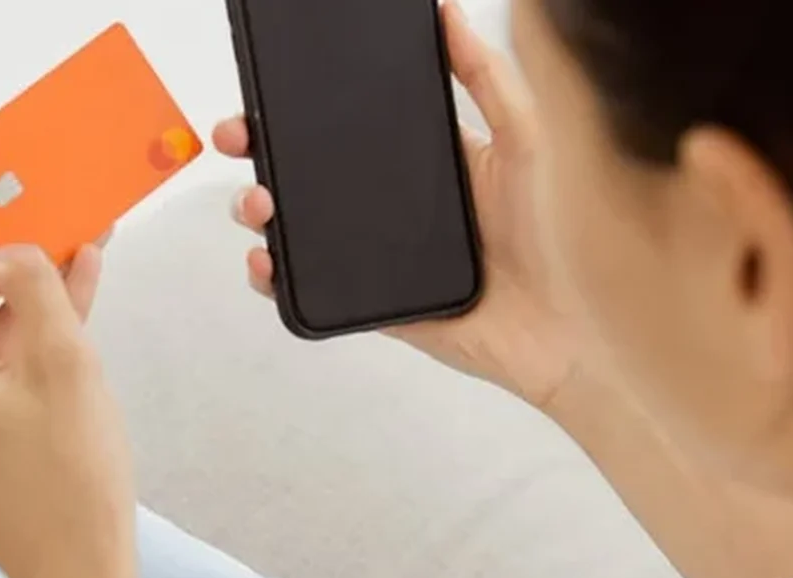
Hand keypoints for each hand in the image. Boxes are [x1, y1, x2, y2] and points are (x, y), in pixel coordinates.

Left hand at [0, 116, 134, 577]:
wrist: (77, 577)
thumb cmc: (70, 480)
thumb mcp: (66, 363)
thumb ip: (39, 287)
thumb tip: (14, 249)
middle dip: (14, 253)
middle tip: (60, 210)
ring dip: (31, 293)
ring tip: (86, 251)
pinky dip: (28, 335)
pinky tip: (75, 298)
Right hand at [213, 0, 588, 409]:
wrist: (554, 331)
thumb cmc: (549, 234)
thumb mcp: (524, 140)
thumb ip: (487, 77)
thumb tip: (450, 13)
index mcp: (421, 157)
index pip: (346, 119)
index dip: (300, 101)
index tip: (269, 82)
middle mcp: (388, 202)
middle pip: (302, 166)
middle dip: (256, 146)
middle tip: (238, 136)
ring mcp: (371, 253)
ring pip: (292, 222)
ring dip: (258, 208)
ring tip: (259, 203)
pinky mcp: (366, 301)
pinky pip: (303, 286)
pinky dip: (273, 274)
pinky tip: (266, 260)